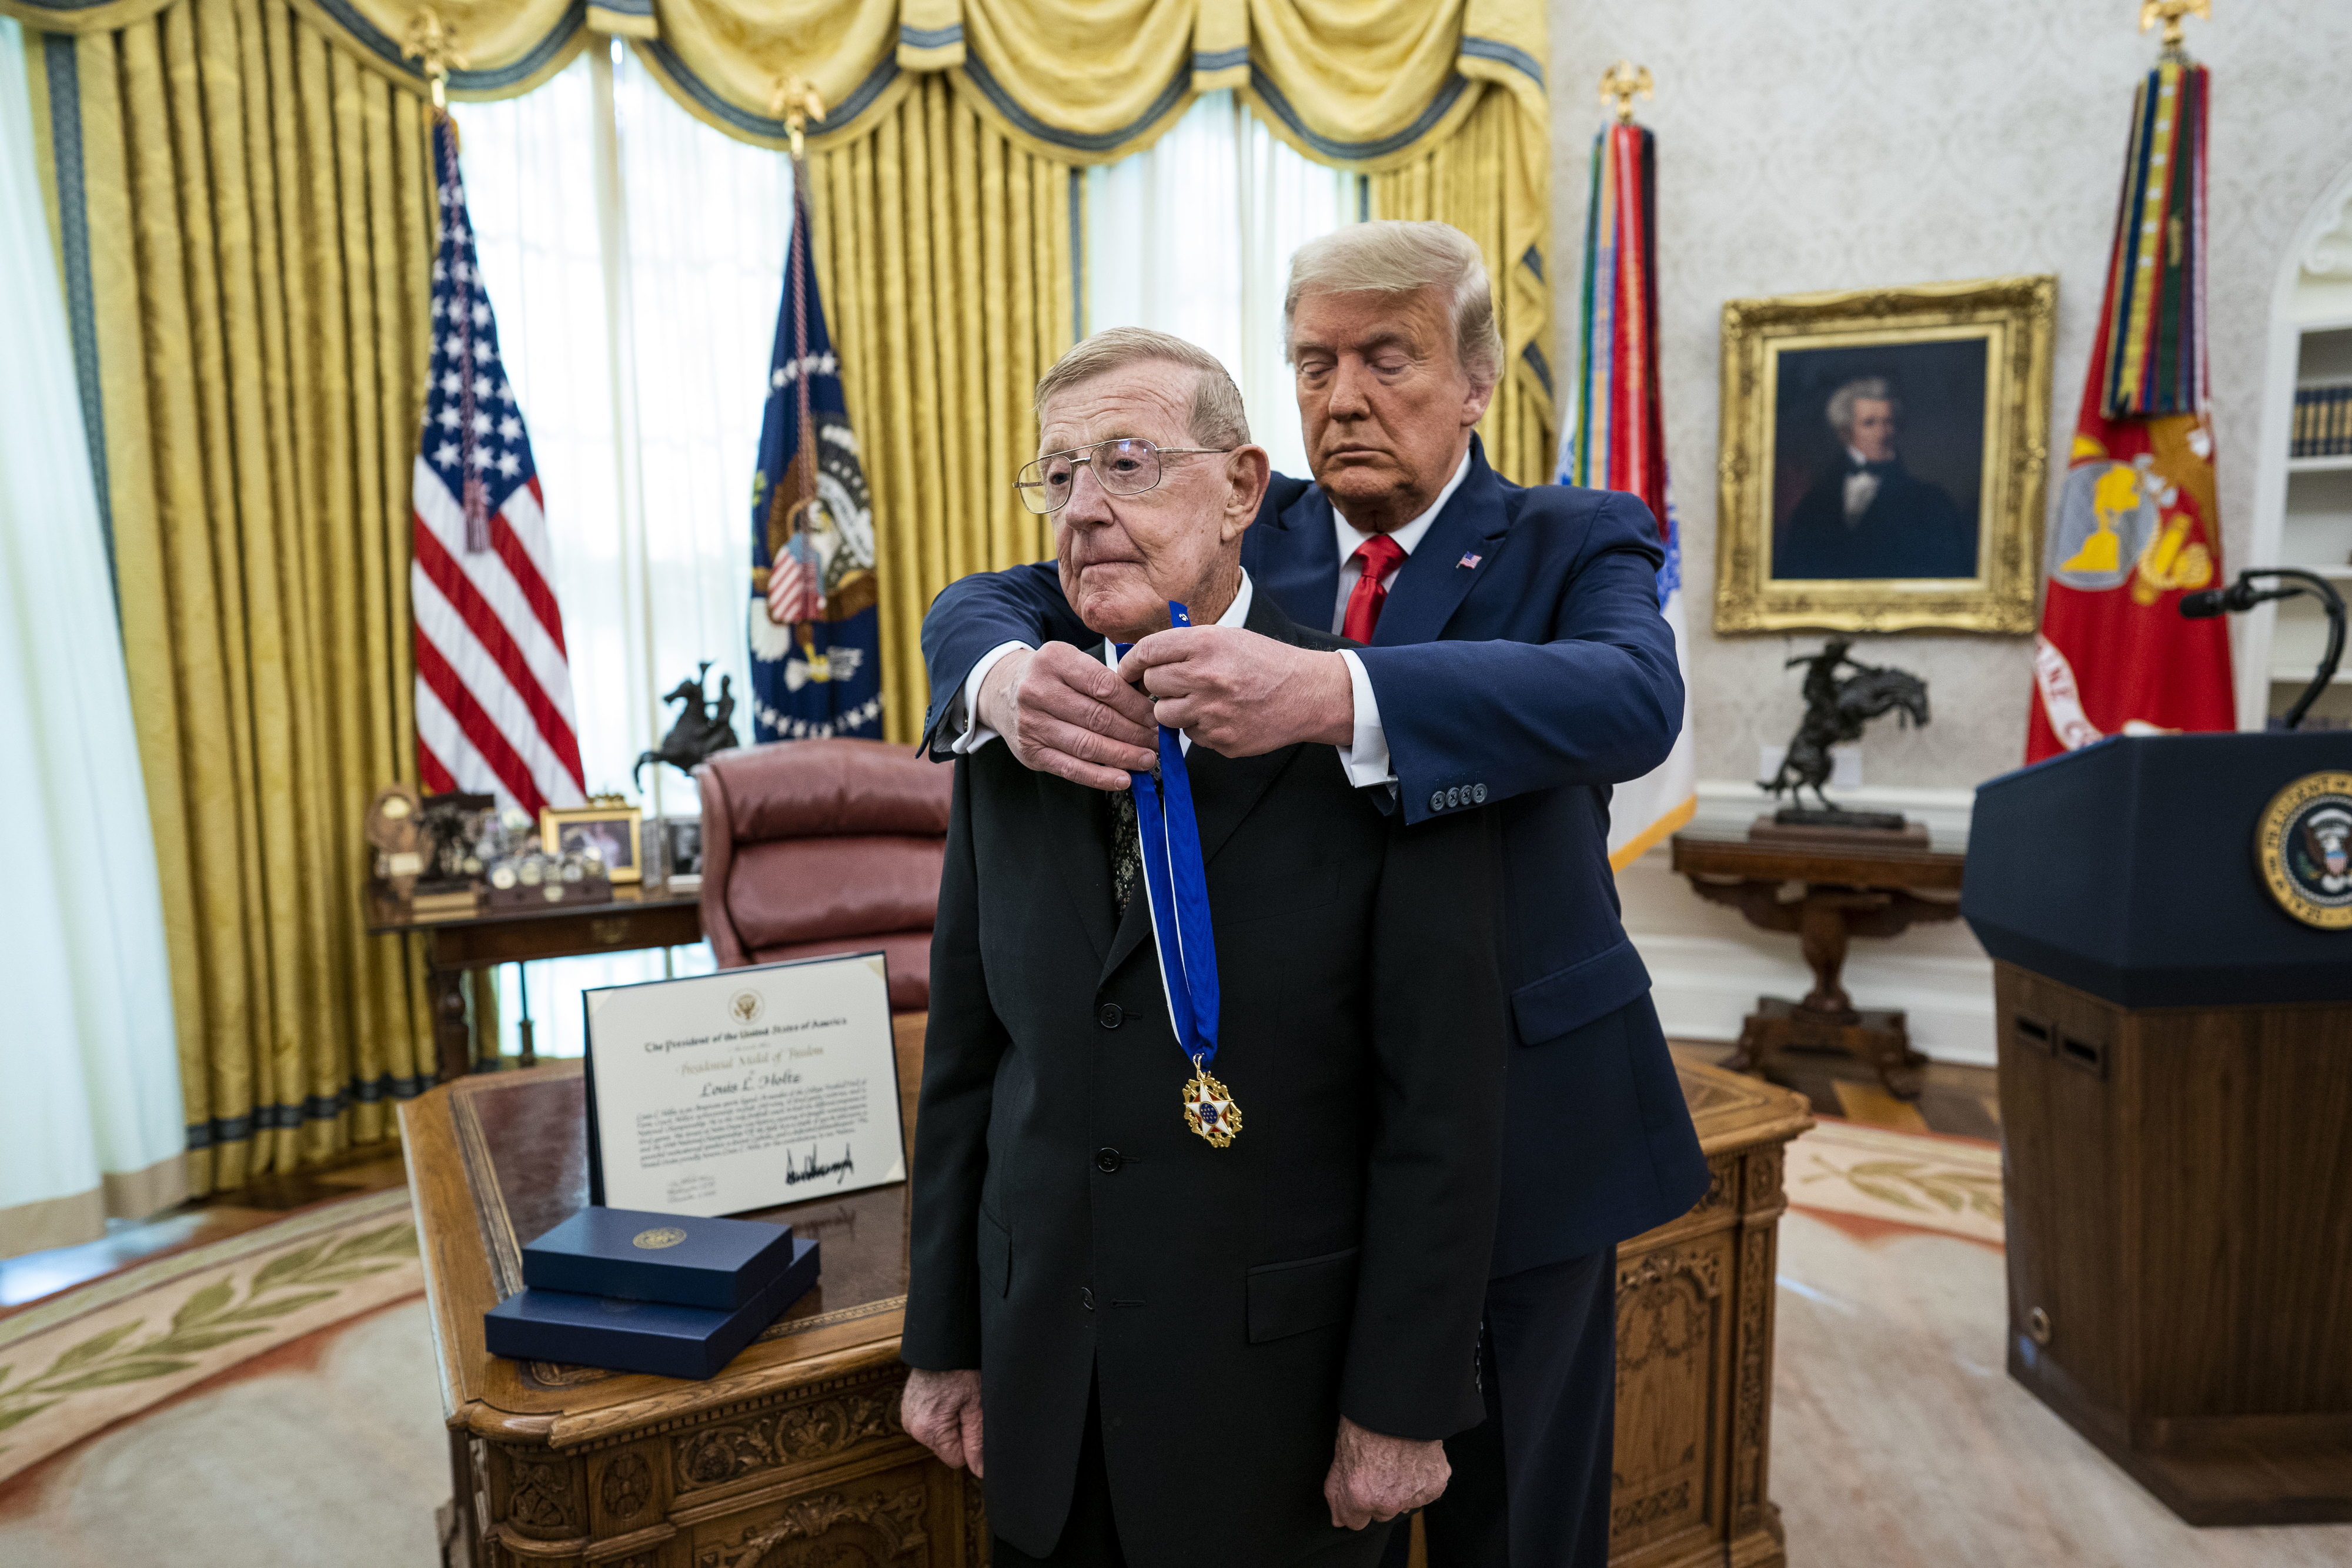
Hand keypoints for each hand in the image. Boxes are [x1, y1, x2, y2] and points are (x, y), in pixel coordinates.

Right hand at [901, 1367, 986, 1475]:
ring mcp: (907, 1416)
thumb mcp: (976, 1406)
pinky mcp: (908, 1407)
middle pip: (946, 1447)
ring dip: (949, 1422)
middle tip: (964, 1403)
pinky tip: (944, 1394)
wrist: (942, 1343)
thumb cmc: (962, 1370)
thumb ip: (977, 1442)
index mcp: (928, 1430)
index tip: (971, 1417)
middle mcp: (912, 1427)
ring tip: (954, 1395)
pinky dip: (939, 1413)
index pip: (956, 1459)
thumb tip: (980, 1471)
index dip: (970, 1442)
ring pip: (939, 1435)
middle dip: (959, 1431)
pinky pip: (930, 1422)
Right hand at [978, 643, 1157, 790]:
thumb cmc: (1051, 677)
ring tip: (1146, 760)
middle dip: (1134, 733)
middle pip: (1098, 717)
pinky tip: (1122, 779)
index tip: (1156, 718)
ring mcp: (1031, 723)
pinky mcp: (1030, 751)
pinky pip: (1070, 768)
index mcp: (1054, 659)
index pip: (1104, 686)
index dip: (1136, 706)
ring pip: (1087, 745)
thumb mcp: (1072, 661)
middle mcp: (1038, 690)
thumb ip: (1105, 678)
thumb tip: (1150, 708)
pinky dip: (1100, 777)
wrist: (1003, 691)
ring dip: (1123, 756)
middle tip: (1157, 742)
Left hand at [1118, 627, 1354, 757]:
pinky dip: (1199, 727)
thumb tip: (1146, 658)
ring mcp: (1212, 712)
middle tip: (1176, 685)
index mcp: (1206, 644)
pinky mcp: (1220, 739)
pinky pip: (1190, 735)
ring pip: (1164, 715)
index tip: (1128, 671)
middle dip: (1158, 685)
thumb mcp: (1228, 638)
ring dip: (1174, 710)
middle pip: (1152, 684)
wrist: (1307, 694)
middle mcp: (1205, 677)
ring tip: (1200, 702)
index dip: (1131, 663)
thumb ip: (1187, 645)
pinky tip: (1222, 716)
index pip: (1148, 652)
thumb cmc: (1267, 663)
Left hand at [1322, 1415, 1448, 1528]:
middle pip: (1380, 1514)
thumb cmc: (1364, 1423)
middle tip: (1378, 1468)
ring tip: (1397, 1460)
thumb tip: (1337, 1520)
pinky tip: (1413, 1458)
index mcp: (1360, 1496)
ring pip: (1404, 1504)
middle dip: (1378, 1497)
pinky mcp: (1436, 1485)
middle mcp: (1388, 1502)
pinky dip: (1421, 1479)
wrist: (1399, 1403)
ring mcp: (1414, 1495)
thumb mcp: (1340, 1456)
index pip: (1354, 1523)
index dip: (1354, 1504)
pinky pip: (1425, 1492)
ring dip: (1401, 1490)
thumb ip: (1336, 1494)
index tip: (1358, 1490)